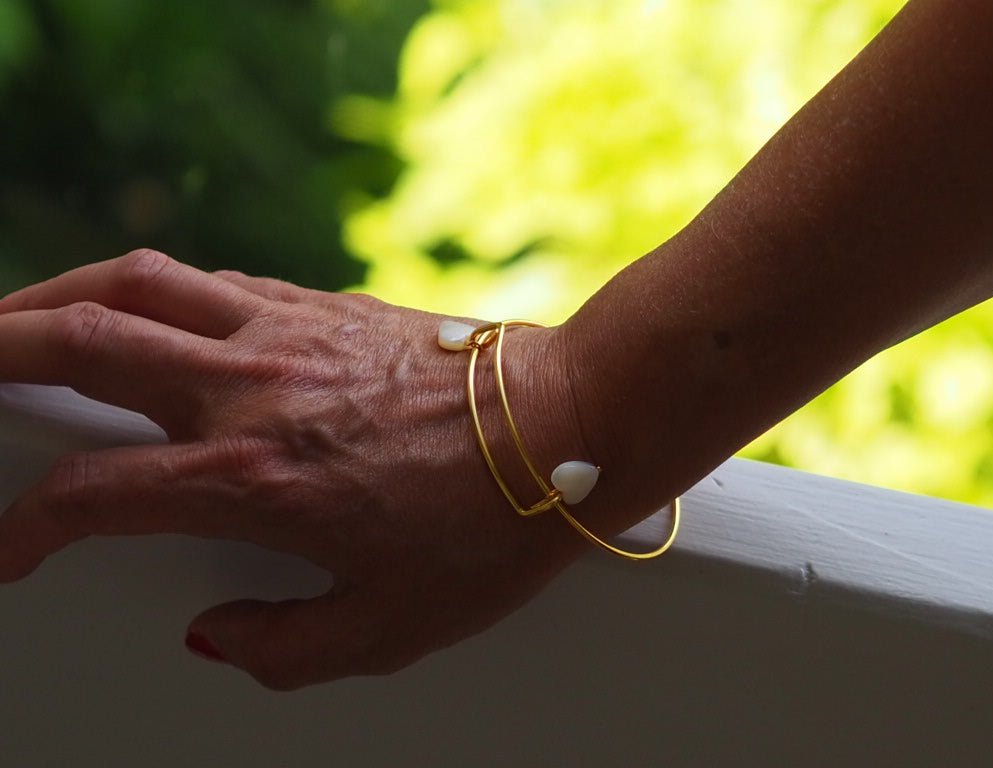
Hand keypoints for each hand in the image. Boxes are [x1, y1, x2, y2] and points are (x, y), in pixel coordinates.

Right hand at [0, 250, 587, 688]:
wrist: (569, 424)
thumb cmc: (494, 525)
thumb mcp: (390, 627)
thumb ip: (285, 648)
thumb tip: (217, 638)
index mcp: (254, 478)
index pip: (92, 495)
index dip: (25, 528)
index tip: (12, 550)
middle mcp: (252, 390)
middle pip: (81, 342)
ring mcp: (287, 331)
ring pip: (138, 284)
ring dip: (60, 293)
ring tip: (20, 319)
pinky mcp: (324, 303)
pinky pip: (213, 283)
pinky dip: (155, 293)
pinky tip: (148, 314)